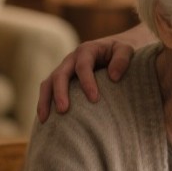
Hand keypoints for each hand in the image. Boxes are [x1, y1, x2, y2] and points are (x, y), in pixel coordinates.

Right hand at [35, 24, 152, 121]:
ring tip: (45, 120)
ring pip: (48, 83)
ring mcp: (64, 70)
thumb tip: (114, 77)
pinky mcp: (62, 81)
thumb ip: (122, 59)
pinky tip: (45, 121)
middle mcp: (71, 59)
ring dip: (45, 100)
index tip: (95, 99)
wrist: (114, 49)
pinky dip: (44, 103)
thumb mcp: (126, 50)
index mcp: (87, 50)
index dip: (87, 82)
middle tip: (63, 110)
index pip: (83, 66)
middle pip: (60, 74)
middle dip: (60, 92)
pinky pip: (48, 90)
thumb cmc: (120, 52)